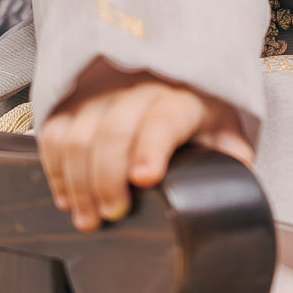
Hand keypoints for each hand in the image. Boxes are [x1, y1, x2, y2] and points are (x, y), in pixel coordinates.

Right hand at [39, 62, 253, 231]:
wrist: (172, 75)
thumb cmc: (197, 109)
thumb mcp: (222, 128)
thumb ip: (230, 153)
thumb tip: (238, 175)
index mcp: (181, 97)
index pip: (162, 118)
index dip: (150, 147)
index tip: (145, 178)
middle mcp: (138, 89)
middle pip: (112, 132)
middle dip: (107, 179)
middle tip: (112, 214)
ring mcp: (102, 94)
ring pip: (77, 135)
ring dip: (77, 183)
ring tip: (88, 217)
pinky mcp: (75, 104)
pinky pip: (53, 133)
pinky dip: (55, 169)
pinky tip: (67, 196)